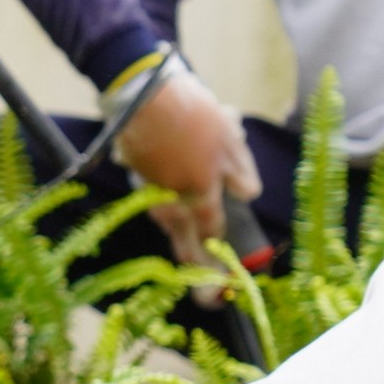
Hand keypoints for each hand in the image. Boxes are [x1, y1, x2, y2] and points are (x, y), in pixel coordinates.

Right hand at [110, 69, 260, 279]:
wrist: (142, 96)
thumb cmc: (193, 115)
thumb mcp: (229, 139)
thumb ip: (239, 171)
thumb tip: (248, 195)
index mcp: (200, 194)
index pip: (211, 231)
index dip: (217, 252)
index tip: (224, 276)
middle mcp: (172, 200)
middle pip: (183, 239)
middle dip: (194, 263)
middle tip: (201, 286)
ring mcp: (149, 190)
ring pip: (166, 219)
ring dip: (177, 230)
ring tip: (186, 240)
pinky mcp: (135, 175)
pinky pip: (151, 197)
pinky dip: (161, 202)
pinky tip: (166, 192)